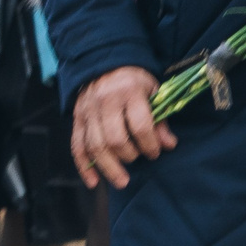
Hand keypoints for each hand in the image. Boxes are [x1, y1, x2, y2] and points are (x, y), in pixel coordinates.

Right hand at [70, 66, 175, 190]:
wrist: (103, 63)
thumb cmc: (133, 80)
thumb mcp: (152, 91)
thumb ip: (159, 118)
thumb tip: (169, 145)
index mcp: (128, 91)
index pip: (140, 125)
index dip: (150, 144)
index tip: (156, 152)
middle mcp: (105, 101)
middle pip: (115, 138)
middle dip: (130, 155)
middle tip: (140, 159)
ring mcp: (88, 111)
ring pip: (95, 146)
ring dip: (109, 167)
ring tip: (122, 182)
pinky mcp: (77, 118)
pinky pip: (77, 146)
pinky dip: (84, 167)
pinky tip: (94, 182)